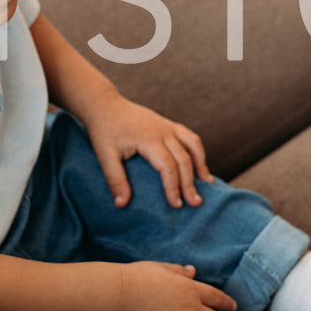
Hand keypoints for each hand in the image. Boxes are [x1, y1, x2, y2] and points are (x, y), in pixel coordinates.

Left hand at [79, 92, 212, 207]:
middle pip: (184, 158)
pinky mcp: (169, 125)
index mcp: (148, 138)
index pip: (167, 165)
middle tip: (195, 203)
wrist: (105, 105)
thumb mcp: (104, 155)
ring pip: (193, 144)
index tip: (176, 205)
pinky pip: (190, 137)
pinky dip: (198, 152)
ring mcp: (168, 126)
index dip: (173, 186)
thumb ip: (115, 179)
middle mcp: (163, 130)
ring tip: (207, 185)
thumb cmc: (104, 130)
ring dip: (201, 164)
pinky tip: (199, 167)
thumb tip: (122, 204)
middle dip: (190, 182)